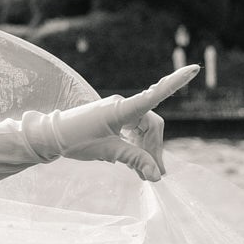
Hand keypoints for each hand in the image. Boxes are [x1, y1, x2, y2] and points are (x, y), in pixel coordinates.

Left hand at [61, 65, 197, 181]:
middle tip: (154, 175)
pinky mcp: (114, 118)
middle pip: (151, 126)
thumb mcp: (107, 152)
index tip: (194, 68)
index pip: (153, 95)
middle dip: (154, 149)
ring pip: (144, 130)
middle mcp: (122, 106)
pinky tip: (135, 164)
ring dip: (146, 151)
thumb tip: (158, 175)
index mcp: (121, 109)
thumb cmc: (75, 140)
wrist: (49, 136)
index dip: (175, 83)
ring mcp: (118, 112)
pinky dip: (137, 147)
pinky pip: (134, 131)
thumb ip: (135, 160)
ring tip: (143, 174)